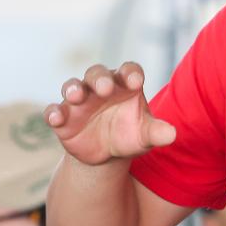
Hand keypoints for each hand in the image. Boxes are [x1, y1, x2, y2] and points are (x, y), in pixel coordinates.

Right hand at [45, 61, 176, 165]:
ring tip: (76, 96)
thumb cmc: (129, 136)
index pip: (128, 71)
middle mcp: (100, 88)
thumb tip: (172, 134)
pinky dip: (53, 113)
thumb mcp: (145, 136)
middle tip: (105, 88)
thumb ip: (156, 132)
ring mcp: (79, 101)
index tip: (135, 82)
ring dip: (73, 89)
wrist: (105, 154)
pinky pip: (54, 110)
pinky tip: (56, 119)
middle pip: (97, 74)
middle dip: (100, 79)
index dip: (131, 73)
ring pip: (73, 86)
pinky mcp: (63, 117)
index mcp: (125, 85)